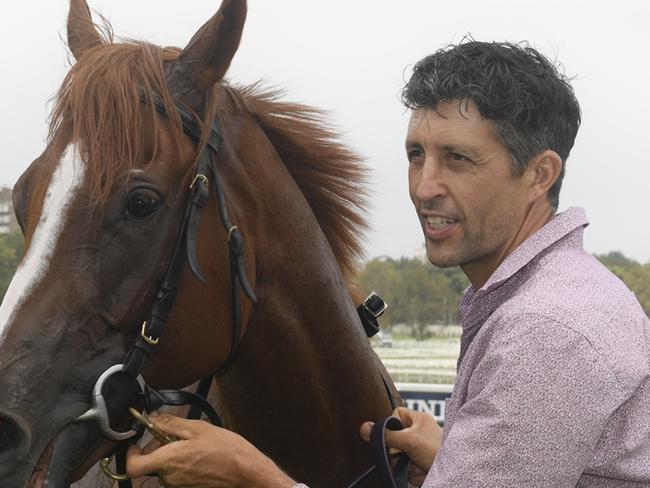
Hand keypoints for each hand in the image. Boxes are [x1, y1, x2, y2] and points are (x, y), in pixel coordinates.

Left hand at [126, 413, 295, 487]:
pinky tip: (200, 454)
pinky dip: (182, 462)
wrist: (245, 472)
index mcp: (168, 461)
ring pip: (164, 467)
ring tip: (194, 444)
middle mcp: (169, 478)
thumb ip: (170, 423)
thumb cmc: (226, 450)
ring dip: (172, 454)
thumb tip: (152, 418)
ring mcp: (178, 486)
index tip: (137, 442)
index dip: (131, 453)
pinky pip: (177, 474)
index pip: (133, 466)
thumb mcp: (197, 428)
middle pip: (151, 462)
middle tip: (177, 434)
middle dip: (158, 447)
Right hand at [360, 407, 442, 473]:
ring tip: (415, 463)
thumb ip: (387, 435)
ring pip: (396, 455)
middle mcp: (417, 433)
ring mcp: (417, 450)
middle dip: (396, 449)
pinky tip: (418, 471)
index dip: (392, 424)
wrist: (453, 472)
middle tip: (404, 452)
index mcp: (418, 420)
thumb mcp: (409, 440)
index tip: (395, 434)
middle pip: (392, 438)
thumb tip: (365, 428)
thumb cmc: (438, 451)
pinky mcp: (417, 464)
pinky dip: (408, 471)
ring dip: (402, 462)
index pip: (396, 414)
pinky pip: (402, 467)